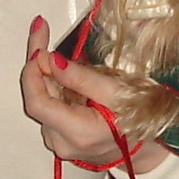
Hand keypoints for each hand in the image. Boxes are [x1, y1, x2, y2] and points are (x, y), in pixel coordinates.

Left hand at [21, 17, 170, 173]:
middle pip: (38, 97)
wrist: (144, 147)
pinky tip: (69, 75)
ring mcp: (58, 141)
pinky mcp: (58, 136)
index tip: (39, 47)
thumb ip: (82, 77)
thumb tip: (52, 60)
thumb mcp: (116, 92)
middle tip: (41, 31)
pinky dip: (56, 86)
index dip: (33, 72)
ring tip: (65, 55)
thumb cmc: (137, 120)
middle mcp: (62, 142)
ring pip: (43, 99)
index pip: (38, 103)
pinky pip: (50, 105)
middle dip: (40, 63)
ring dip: (49, 74)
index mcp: (78, 133)